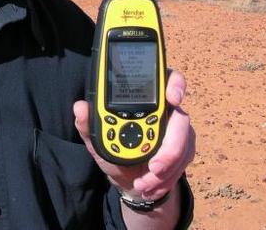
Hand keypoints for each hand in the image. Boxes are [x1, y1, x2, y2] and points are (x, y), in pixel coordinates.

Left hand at [73, 69, 194, 199]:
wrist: (128, 179)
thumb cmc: (114, 149)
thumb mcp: (98, 139)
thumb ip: (89, 123)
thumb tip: (80, 107)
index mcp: (146, 99)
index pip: (166, 80)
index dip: (174, 84)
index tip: (171, 99)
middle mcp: (166, 111)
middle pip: (181, 118)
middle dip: (171, 146)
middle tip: (154, 166)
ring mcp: (178, 130)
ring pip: (184, 144)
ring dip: (167, 168)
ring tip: (145, 182)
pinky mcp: (185, 149)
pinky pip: (183, 161)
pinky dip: (167, 178)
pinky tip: (150, 186)